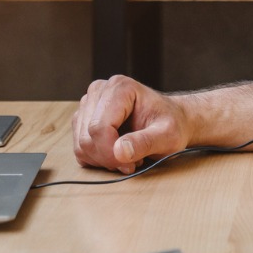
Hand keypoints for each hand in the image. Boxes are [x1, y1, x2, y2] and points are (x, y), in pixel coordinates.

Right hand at [72, 74, 193, 172]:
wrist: (172, 121)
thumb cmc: (172, 124)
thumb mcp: (168, 136)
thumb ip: (146, 142)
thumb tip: (119, 151)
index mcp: (120, 88)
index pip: (99, 127)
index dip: (111, 153)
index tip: (132, 164)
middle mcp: (99, 91)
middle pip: (87, 137)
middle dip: (108, 158)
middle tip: (133, 162)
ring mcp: (89, 104)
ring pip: (81, 144)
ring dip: (104, 159)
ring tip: (129, 155)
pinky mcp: (83, 119)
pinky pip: (80, 149)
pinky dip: (97, 159)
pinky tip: (117, 154)